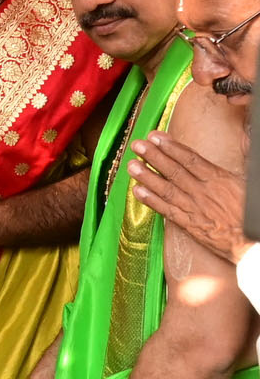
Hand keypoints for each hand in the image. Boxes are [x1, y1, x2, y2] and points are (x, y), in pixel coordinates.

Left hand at [129, 131, 245, 263]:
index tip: (155, 136)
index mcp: (219, 179)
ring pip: (166, 189)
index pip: (190, 159)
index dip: (171, 147)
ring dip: (147, 176)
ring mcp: (194, 208)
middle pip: (174, 171)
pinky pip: (167, 210)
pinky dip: (151, 201)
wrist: (254, 242)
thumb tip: (245, 139)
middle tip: (137, 145)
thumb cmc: (253, 212)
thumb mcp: (249, 182)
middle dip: (154, 156)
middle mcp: (203, 192)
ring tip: (132, 165)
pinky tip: (137, 191)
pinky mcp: (189, 225)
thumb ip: (240, 162)